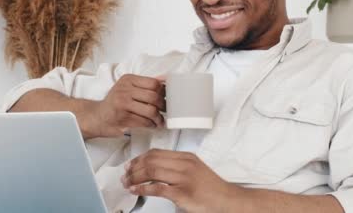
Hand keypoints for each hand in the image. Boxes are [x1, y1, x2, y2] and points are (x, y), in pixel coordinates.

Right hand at [89, 74, 165, 137]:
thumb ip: (144, 84)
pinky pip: (145, 122)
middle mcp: (124, 90)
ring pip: (151, 110)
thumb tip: (165, 80)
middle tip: (164, 110)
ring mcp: (123, 104)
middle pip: (154, 97)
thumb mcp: (127, 87)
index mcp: (128, 80)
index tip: (166, 98)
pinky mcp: (123, 118)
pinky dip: (151, 125)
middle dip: (163, 106)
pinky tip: (151, 125)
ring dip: (158, 118)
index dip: (163, 92)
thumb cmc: (115, 103)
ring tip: (159, 120)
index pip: (154, 83)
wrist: (97, 117)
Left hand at [121, 149, 243, 212]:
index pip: (156, 153)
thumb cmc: (211, 188)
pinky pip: (157, 188)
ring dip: (135, 178)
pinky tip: (136, 190)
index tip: (130, 164)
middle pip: (151, 160)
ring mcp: (183, 178)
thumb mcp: (194, 169)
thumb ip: (176, 166)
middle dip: (134, 167)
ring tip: (127, 183)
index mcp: (185, 157)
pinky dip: (143, 189)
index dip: (139, 158)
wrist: (227, 200)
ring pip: (152, 172)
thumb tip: (154, 169)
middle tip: (125, 174)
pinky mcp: (183, 193)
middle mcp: (184, 164)